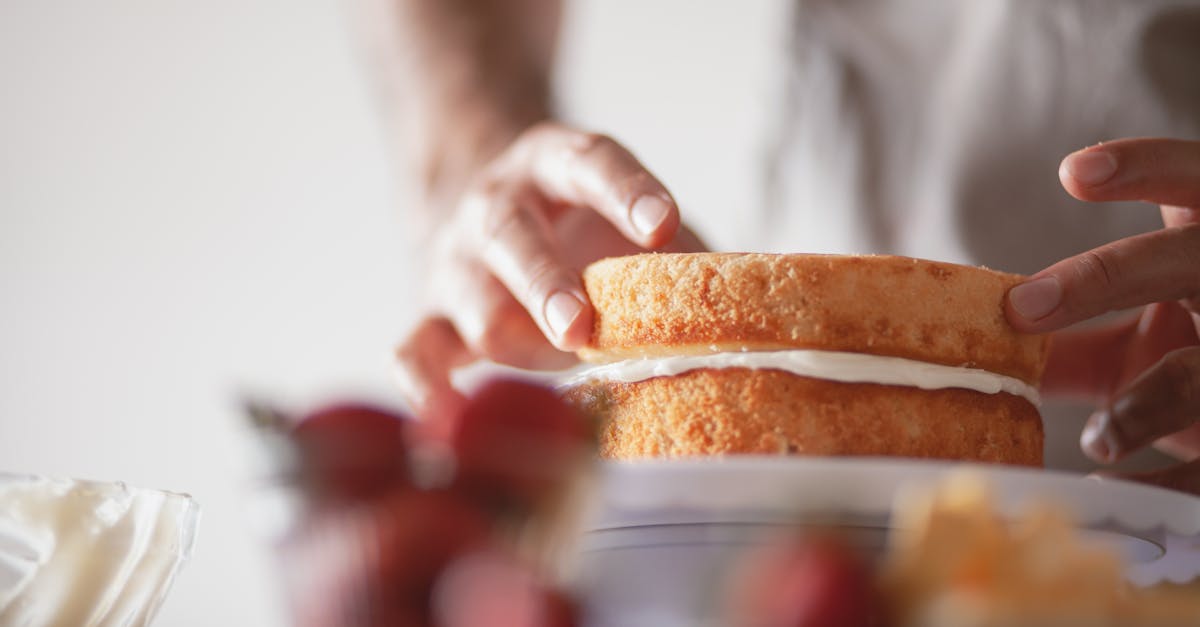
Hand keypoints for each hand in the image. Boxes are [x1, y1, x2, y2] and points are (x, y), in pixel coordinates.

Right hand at [395, 122, 704, 417]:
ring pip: (465, 294)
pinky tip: (443, 412)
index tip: (663, 225)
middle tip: (581, 326)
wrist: (495, 212)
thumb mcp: (632, 224)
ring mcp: (457, 259)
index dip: (625, 190)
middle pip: (510, 233)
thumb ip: (686, 258)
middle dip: (545, 280)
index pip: (590, 161)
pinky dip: (423, 380)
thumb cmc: (587, 230)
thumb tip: (774, 315)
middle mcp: (496, 203)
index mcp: (554, 164)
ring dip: (504, 333)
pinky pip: (415, 346)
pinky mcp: (433, 313)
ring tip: (544, 369)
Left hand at [1005, 138, 1199, 493]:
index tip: (1072, 171)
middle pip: (1184, 260)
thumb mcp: (1152, 322)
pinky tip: (1111, 488)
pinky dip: (1164, 482)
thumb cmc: (1199, 349)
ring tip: (1095, 438)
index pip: (1191, 179)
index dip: (1142, 168)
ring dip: (1142, 406)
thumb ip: (1078, 319)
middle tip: (1023, 307)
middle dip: (1103, 279)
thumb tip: (971, 331)